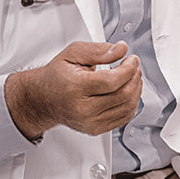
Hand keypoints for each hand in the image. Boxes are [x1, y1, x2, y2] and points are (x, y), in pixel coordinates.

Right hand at [5, 41, 142, 138]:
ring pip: (127, 107)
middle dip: (134, 77)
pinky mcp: (96, 129)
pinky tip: (128, 90)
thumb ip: (98, 50)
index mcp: (75, 88)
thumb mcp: (72, 54)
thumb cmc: (57, 76)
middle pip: (123, 95)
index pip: (111, 81)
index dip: (128, 69)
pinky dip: (132, 102)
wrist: (43, 99)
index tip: (132, 59)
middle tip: (134, 66)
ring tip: (132, 76)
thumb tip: (121, 49)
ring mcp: (90, 122)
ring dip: (136, 89)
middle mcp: (82, 109)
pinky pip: (124, 117)